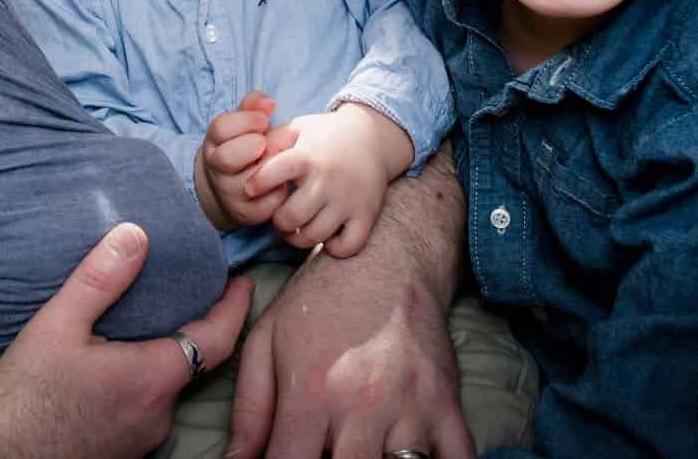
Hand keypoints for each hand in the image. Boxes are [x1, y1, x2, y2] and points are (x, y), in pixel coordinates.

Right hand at [0, 223, 254, 458]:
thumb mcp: (57, 323)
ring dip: (165, 359)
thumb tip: (135, 234)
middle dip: (197, 329)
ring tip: (147, 327)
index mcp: (153, 376)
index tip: (244, 283)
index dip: (234, 308)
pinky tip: (117, 369)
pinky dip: (144, 383)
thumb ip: (99, 278)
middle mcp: (159, 413)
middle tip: (191, 296)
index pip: (217, 339)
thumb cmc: (25, 392)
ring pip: (167, 389)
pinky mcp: (123, 451)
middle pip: (194, 364)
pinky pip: (146, 410)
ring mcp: (143, 438)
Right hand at [194, 91, 295, 231]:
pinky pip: (267, 205)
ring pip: (249, 184)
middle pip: (227, 158)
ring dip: (270, 170)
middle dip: (254, 146)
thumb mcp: (242, 124)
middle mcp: (216, 170)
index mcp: (214, 143)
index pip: (221, 128)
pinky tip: (283, 181)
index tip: (264, 120)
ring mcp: (229, 194)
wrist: (228, 188)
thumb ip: (253, 107)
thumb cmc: (243, 147)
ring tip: (280, 161)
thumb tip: (269, 102)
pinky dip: (280, 192)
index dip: (245, 120)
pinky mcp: (246, 214)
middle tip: (269, 143)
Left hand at [224, 156, 471, 458]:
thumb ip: (250, 408)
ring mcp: (409, 408)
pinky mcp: (447, 406)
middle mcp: (361, 405)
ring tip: (362, 445)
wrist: (388, 258)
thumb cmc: (320, 300)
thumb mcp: (267, 341)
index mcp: (311, 392)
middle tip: (325, 450)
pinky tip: (410, 454)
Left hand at [245, 103, 410, 257]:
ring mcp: (348, 200)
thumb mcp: (297, 128)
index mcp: (307, 156)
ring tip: (294, 230)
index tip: (251, 189)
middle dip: (278, 222)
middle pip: (291, 216)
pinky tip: (326, 236)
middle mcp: (327, 180)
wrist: (373, 137)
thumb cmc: (325, 135)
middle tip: (278, 218)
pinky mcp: (366, 215)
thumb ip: (271, 142)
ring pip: (315, 236)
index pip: (275, 173)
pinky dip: (333, 247)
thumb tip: (249, 160)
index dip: (258, 184)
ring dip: (298, 238)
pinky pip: (347, 246)